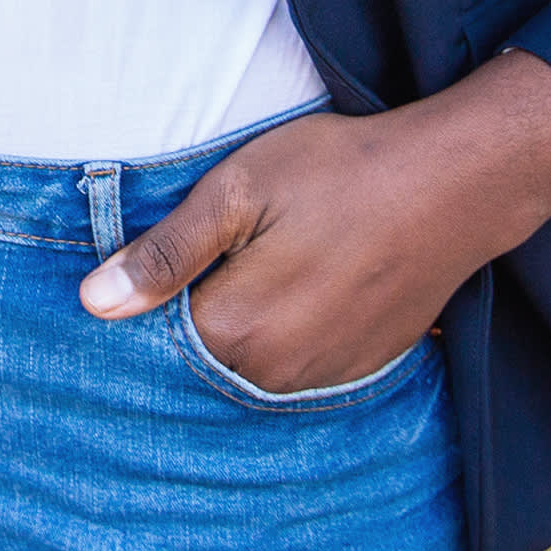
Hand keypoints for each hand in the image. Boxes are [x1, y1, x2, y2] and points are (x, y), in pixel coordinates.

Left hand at [77, 52, 550, 392]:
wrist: (456, 184)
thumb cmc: (340, 171)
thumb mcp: (236, 190)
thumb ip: (164, 254)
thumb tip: (94, 305)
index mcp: (235, 331)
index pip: (153, 341)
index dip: (144, 300)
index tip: (148, 263)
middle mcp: (276, 374)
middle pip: (200, 359)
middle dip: (186, 318)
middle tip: (211, 252)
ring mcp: (323, 378)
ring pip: (247, 365)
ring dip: (238, 329)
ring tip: (259, 263)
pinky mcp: (359, 369)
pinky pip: (295, 367)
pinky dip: (282, 336)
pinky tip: (297, 285)